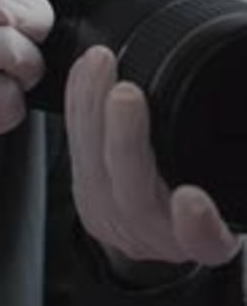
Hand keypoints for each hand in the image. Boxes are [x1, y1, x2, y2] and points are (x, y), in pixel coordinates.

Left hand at [65, 45, 240, 273]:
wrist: (158, 231)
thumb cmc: (206, 202)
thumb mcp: (232, 194)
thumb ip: (241, 172)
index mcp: (203, 238)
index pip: (204, 242)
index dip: (198, 226)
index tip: (193, 200)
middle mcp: (155, 231)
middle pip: (135, 193)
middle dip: (126, 141)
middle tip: (127, 93)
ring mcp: (115, 211)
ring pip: (94, 167)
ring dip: (93, 109)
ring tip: (100, 63)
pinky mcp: (86, 187)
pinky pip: (75, 146)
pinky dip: (78, 103)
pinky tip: (85, 69)